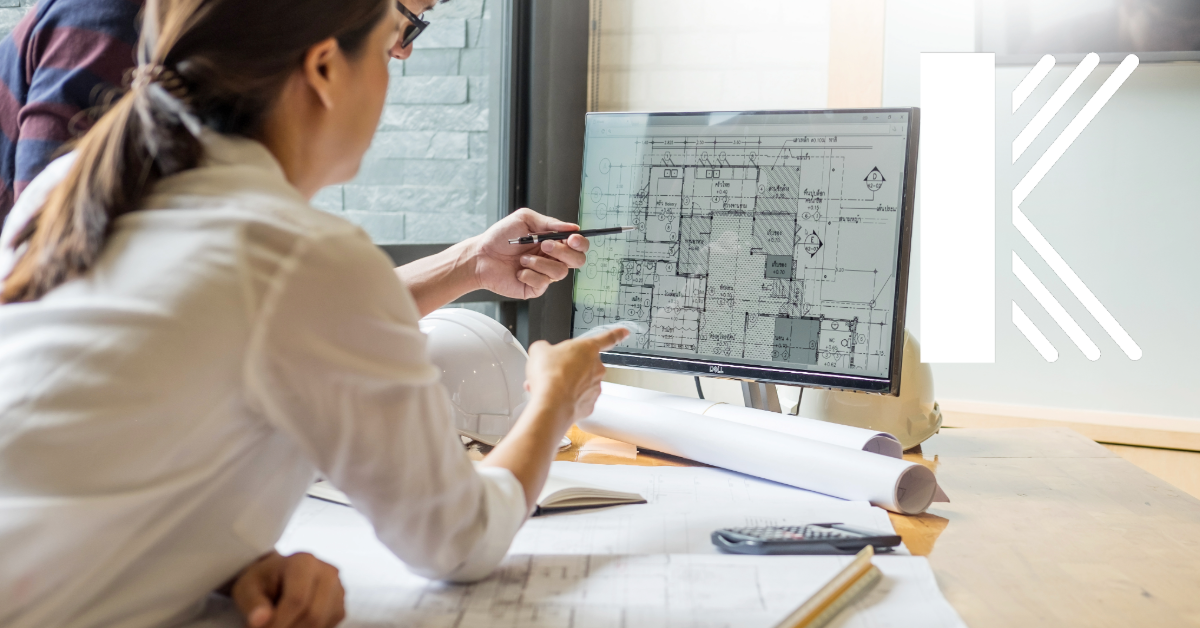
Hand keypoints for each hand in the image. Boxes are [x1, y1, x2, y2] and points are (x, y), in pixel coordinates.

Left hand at [230, 551, 344, 627]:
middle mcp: (327, 572)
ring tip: (280, 626)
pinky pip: (327, 626)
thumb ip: (253, 604)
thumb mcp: (247, 588)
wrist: (277, 577)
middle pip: (313, 614)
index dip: (279, 623)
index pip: (297, 600)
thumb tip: (260, 621)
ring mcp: (337, 589)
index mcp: (304, 562)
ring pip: (321, 623)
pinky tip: (293, 623)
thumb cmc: (261, 581)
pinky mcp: (340, 605)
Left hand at [469, 208, 588, 298]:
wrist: (481, 256)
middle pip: (577, 260)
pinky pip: (543, 283)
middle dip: (562, 252)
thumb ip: (550, 223)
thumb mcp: (525, 219)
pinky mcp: (536, 287)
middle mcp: (552, 258)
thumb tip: (572, 226)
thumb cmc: (500, 237)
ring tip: (523, 259)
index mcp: (553, 241)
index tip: (572, 238)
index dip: (580, 242)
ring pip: (560, 272)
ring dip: (540, 263)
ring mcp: (545, 274)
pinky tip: (518, 271)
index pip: (578, 245)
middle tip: (544, 246)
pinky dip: (529, 274)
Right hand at [523, 326, 629, 432]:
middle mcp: (596, 367)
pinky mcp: (590, 404)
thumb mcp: (539, 351)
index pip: (607, 338)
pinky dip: (568, 399)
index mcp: (588, 348)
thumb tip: (543, 352)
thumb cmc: (549, 375)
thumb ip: (545, 348)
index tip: (625, 333)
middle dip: (570, 367)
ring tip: (550, 387)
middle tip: (554, 371)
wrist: (551, 403)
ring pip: (581, 383)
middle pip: (585, 364)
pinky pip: (579, 399)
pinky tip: (555, 398)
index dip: (617, 334)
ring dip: (567, 384)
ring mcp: (595, 387)